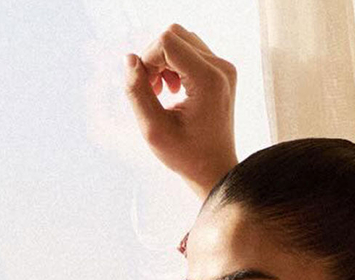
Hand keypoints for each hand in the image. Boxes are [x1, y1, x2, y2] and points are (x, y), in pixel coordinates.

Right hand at [126, 25, 239, 198]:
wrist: (215, 168)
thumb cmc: (186, 155)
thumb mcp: (152, 128)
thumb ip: (136, 91)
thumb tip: (129, 58)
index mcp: (209, 80)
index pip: (167, 41)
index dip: (147, 59)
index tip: (148, 88)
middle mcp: (221, 68)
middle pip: (174, 35)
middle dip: (154, 58)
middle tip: (153, 90)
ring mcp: (224, 68)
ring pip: (181, 40)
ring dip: (163, 61)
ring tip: (162, 91)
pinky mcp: (221, 71)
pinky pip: (190, 50)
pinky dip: (173, 63)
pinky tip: (173, 89)